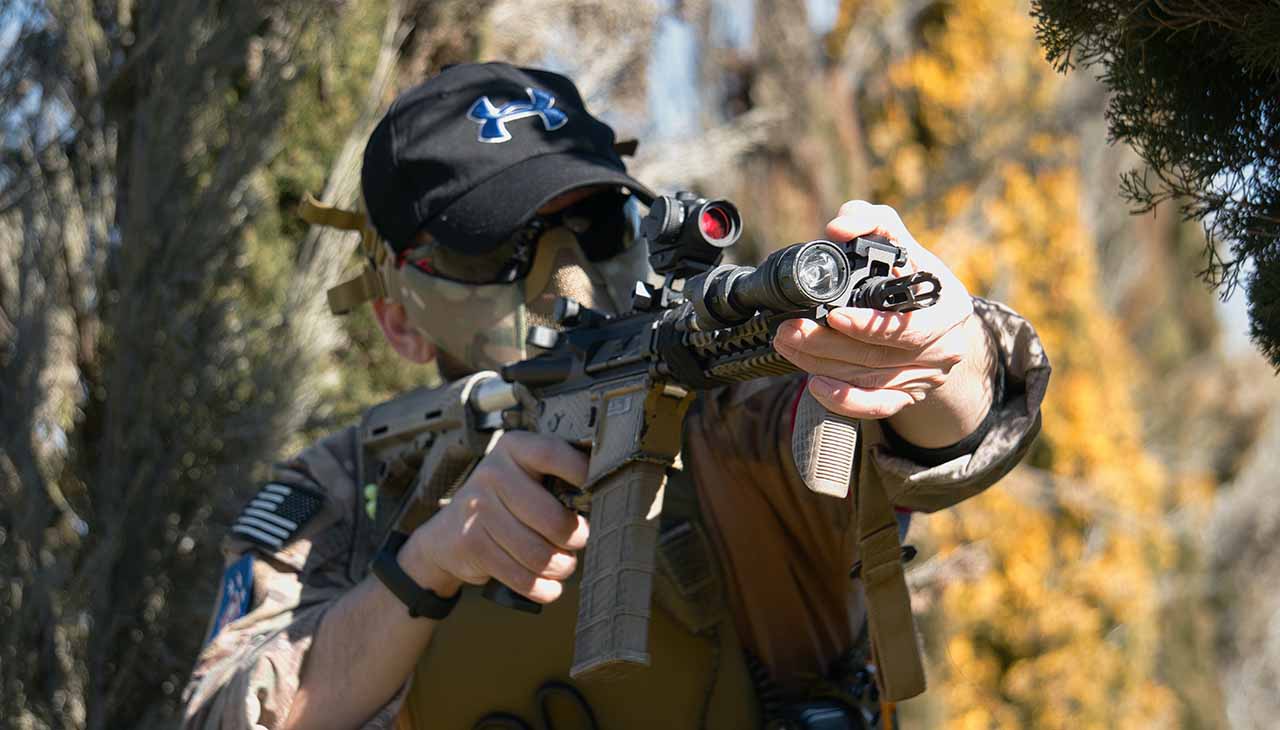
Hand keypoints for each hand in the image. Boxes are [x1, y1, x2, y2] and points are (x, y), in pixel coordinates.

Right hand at [401, 431, 589, 603]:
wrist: (448, 533)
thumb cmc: (505, 502)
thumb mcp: (525, 476)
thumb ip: (558, 479)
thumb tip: (608, 495)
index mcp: (514, 448)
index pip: (552, 455)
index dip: (582, 474)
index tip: (599, 491)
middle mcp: (492, 473)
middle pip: (551, 517)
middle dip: (575, 538)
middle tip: (578, 542)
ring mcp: (478, 509)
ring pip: (537, 552)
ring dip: (560, 567)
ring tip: (565, 565)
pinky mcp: (472, 544)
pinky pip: (519, 575)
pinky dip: (542, 588)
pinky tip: (551, 587)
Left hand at [774, 201, 995, 443]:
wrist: (934, 315)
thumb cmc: (912, 272)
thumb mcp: (899, 239)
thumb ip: (870, 222)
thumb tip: (837, 228)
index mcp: (948, 309)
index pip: (910, 327)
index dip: (870, 326)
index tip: (833, 315)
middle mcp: (942, 348)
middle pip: (878, 356)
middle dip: (826, 344)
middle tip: (790, 329)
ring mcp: (925, 377)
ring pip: (868, 379)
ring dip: (820, 364)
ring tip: (787, 343)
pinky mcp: (907, 397)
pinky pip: (875, 407)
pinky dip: (843, 400)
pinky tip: (815, 385)